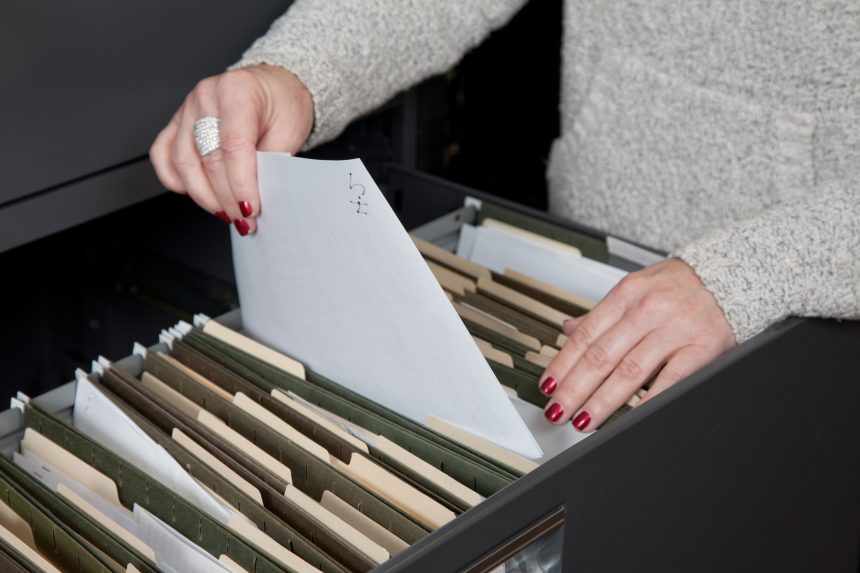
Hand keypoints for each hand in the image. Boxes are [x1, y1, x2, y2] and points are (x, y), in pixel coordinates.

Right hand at [150, 64, 313, 234]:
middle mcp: (207, 96)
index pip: (233, 147)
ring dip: (203, 195)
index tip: (250, 210)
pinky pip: (163, 155)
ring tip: (225, 211)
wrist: (273, 87)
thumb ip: (272, 161)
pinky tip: (196, 193)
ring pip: (182, 162)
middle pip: (208, 159)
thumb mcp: (290, 130)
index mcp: (238, 91)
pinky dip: (176, 180)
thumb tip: (259, 196)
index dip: (241, 185)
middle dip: (226, 197)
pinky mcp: (177, 122)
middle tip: (243, 220)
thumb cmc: (282, 103)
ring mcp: (187, 108)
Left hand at [539, 258, 735, 430]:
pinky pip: (669, 382)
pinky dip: (647, 403)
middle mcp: (647, 310)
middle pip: (601, 357)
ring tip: (584, 421)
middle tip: (558, 411)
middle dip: (575, 389)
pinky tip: (629, 419)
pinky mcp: (700, 348)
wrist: (733, 274)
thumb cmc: (682, 285)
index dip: (562, 365)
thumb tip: (569, 330)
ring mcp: (674, 330)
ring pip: (629, 372)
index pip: (586, 336)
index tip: (548, 387)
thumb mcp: (636, 288)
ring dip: (602, 402)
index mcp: (627, 295)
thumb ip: (603, 313)